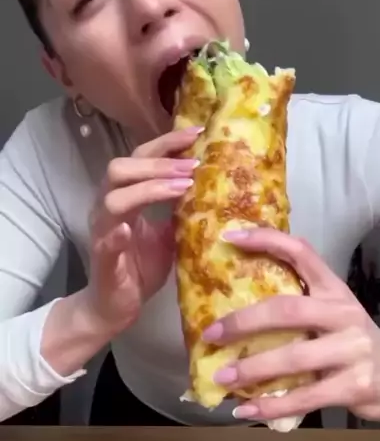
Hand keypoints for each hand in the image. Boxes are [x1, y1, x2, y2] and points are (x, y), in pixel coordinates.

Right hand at [83, 126, 201, 332]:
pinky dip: (116, 233)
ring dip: (148, 189)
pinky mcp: (104, 260)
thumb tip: (215, 189)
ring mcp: (103, 233)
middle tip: (193, 165)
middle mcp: (108, 208)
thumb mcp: (169, 234)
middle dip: (158, 162)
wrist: (116, 307)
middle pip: (120, 168)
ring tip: (181, 188)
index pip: (140, 158)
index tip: (197, 133)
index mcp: (124, 197)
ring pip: (113, 199)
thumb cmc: (140, 267)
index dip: (165, 143)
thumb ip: (182, 211)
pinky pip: (106, 242)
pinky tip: (129, 228)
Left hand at [202, 228, 379, 426]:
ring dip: (252, 370)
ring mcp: (353, 350)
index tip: (230, 236)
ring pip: (293, 358)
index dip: (267, 240)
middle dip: (244, 322)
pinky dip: (271, 407)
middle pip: (288, 310)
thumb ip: (298, 307)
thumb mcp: (334, 314)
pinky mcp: (355, 386)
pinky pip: (305, 398)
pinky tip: (245, 413)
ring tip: (221, 378)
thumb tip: (232, 311)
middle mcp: (344, 314)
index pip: (302, 253)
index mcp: (335, 290)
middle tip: (211, 334)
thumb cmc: (354, 344)